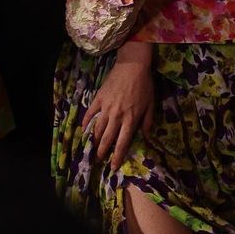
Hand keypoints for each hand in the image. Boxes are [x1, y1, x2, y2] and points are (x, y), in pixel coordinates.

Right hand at [83, 41, 153, 170]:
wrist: (133, 66)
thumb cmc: (145, 85)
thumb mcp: (151, 103)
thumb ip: (148, 121)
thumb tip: (147, 137)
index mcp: (130, 119)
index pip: (122, 143)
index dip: (117, 157)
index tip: (113, 167)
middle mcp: (116, 117)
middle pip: (106, 139)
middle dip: (102, 152)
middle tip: (99, 160)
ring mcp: (106, 108)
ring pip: (97, 129)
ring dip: (94, 140)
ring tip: (92, 148)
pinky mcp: (98, 99)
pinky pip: (90, 114)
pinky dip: (85, 123)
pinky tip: (83, 130)